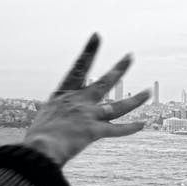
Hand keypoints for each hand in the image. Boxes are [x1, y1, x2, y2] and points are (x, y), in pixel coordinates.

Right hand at [22, 34, 149, 166]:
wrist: (37, 149)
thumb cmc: (37, 138)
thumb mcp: (43, 118)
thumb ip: (51, 113)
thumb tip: (41, 110)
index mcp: (63, 95)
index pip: (78, 68)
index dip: (89, 51)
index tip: (97, 36)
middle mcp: (78, 102)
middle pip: (103, 82)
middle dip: (119, 69)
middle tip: (130, 56)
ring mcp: (87, 115)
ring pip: (118, 106)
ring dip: (135, 100)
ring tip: (149, 91)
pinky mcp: (93, 131)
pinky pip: (116, 129)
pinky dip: (129, 128)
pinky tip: (142, 124)